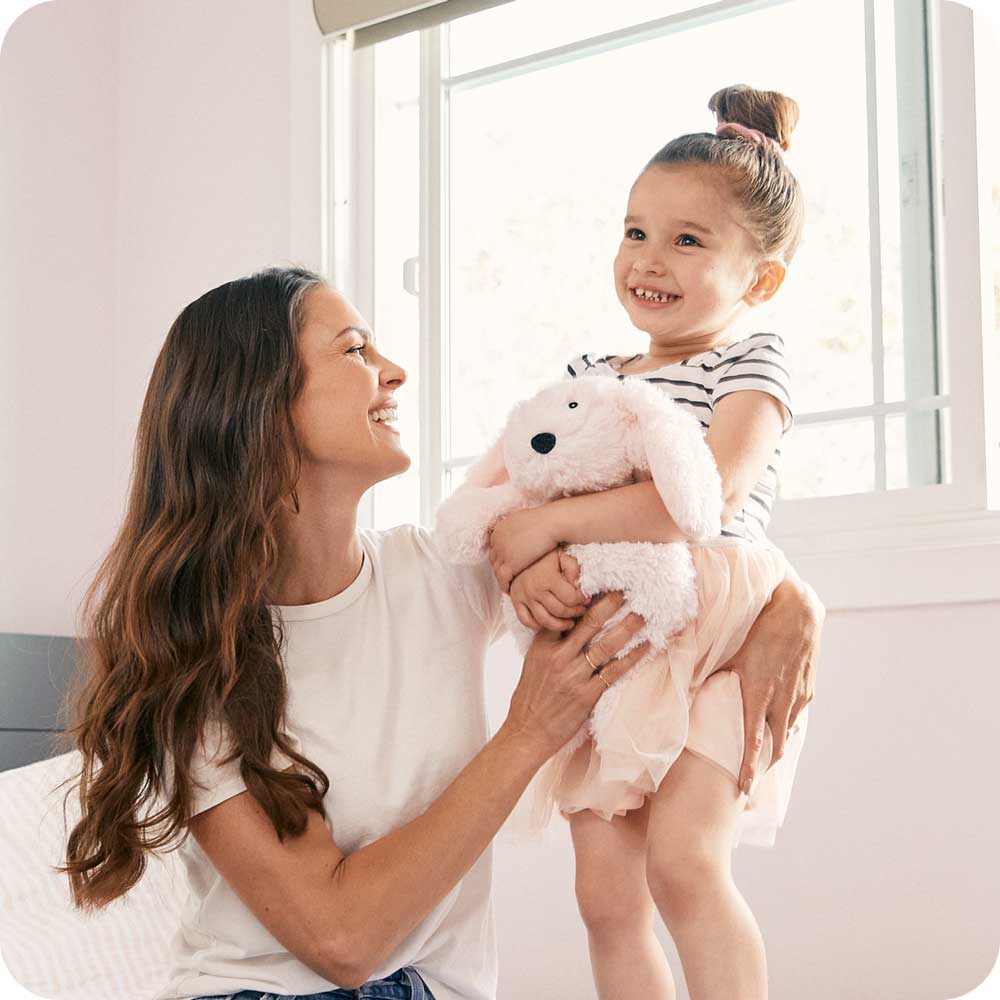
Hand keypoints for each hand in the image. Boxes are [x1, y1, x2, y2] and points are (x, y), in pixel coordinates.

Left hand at [488, 505, 561, 591]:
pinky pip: (503, 579)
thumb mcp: (523, 522)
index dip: (502, 559)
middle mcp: (496, 541)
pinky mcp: (509, 563)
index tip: (509, 567)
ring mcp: (501, 552)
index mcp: (499, 530)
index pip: (496, 549)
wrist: (551, 524)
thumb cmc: (545, 521)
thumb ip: (517, 530)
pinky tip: (512, 591)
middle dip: (501, 569)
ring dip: (503, 580)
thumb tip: (520, 535)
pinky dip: (506, 586)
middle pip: (495, 560)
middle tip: (508, 579)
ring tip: (510, 588)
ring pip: (497, 571)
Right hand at [503, 591, 650, 760]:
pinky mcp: (586, 695)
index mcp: (543, 645)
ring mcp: (573, 676)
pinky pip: (614, 671)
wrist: (527, 730)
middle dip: (610, 604)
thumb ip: (551, 641)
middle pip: (589, 623)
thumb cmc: (531, 695)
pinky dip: (632, 657)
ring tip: (644, 614)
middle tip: (628, 588)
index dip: (585, 598)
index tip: (602, 583)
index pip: (567, 615)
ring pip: (606, 645)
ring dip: (627, 627)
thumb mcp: (533, 661)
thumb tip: (574, 622)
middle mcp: (558, 656)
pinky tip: (646, 646)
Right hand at [510, 550, 587, 631]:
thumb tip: (578, 586)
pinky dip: (538, 625)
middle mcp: (535, 589)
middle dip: (574, 613)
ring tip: (569, 622)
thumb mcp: (562, 556)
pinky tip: (549, 622)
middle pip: (560, 611)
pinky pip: (526, 621)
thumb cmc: (545, 556)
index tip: (586, 599)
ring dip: (560, 625)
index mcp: (548, 578)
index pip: (571, 598)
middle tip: (581, 610)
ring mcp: (524, 597)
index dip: (582, 601)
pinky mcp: (516, 601)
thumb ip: (573, 568)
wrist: (520, 553)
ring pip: (545, 620)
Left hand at [725, 565, 823, 794]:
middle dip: (763, 767)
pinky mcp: (808, 688)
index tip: (745, 789)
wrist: (799, 610)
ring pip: (787, 731)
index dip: (749, 768)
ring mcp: (798, 695)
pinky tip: (780, 724)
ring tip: (765, 760)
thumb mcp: (731, 651)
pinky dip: (786, 723)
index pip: (753, 741)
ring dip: (776, 747)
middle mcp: (781, 700)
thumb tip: (687, 684)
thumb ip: (711, 671)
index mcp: (758, 693)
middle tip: (752, 782)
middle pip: (774, 746)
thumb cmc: (759, 626)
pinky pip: (796, 713)